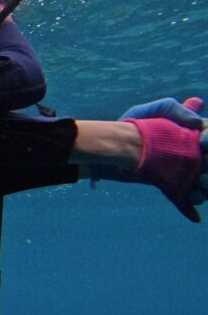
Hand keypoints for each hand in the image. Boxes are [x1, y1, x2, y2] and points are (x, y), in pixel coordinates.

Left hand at [123, 97, 207, 221]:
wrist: (115, 145)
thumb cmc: (136, 124)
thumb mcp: (156, 110)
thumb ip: (177, 110)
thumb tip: (198, 123)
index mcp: (194, 136)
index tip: (201, 141)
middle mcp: (194, 156)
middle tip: (203, 164)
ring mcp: (185, 173)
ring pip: (205, 185)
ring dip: (207, 186)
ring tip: (198, 182)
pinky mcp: (173, 187)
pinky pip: (188, 198)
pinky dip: (192, 203)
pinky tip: (191, 204)